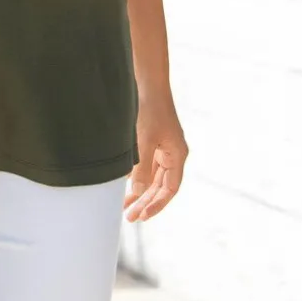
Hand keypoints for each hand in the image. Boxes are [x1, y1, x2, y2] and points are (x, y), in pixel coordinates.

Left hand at [124, 91, 186, 222]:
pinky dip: (137, 178)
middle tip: (130, 217)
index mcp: (177, 155)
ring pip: (153, 178)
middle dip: (146, 202)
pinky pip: (147, 167)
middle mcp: (172, 154)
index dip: (156, 205)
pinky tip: (124, 185)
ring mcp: (162, 147)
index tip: (141, 216)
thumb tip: (139, 192)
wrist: (146, 83)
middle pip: (161, 187)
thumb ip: (142, 168)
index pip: (169, 189)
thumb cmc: (149, 110)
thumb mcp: (144, 141)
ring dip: (140, 192)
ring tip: (125, 207)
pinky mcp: (152, 141)